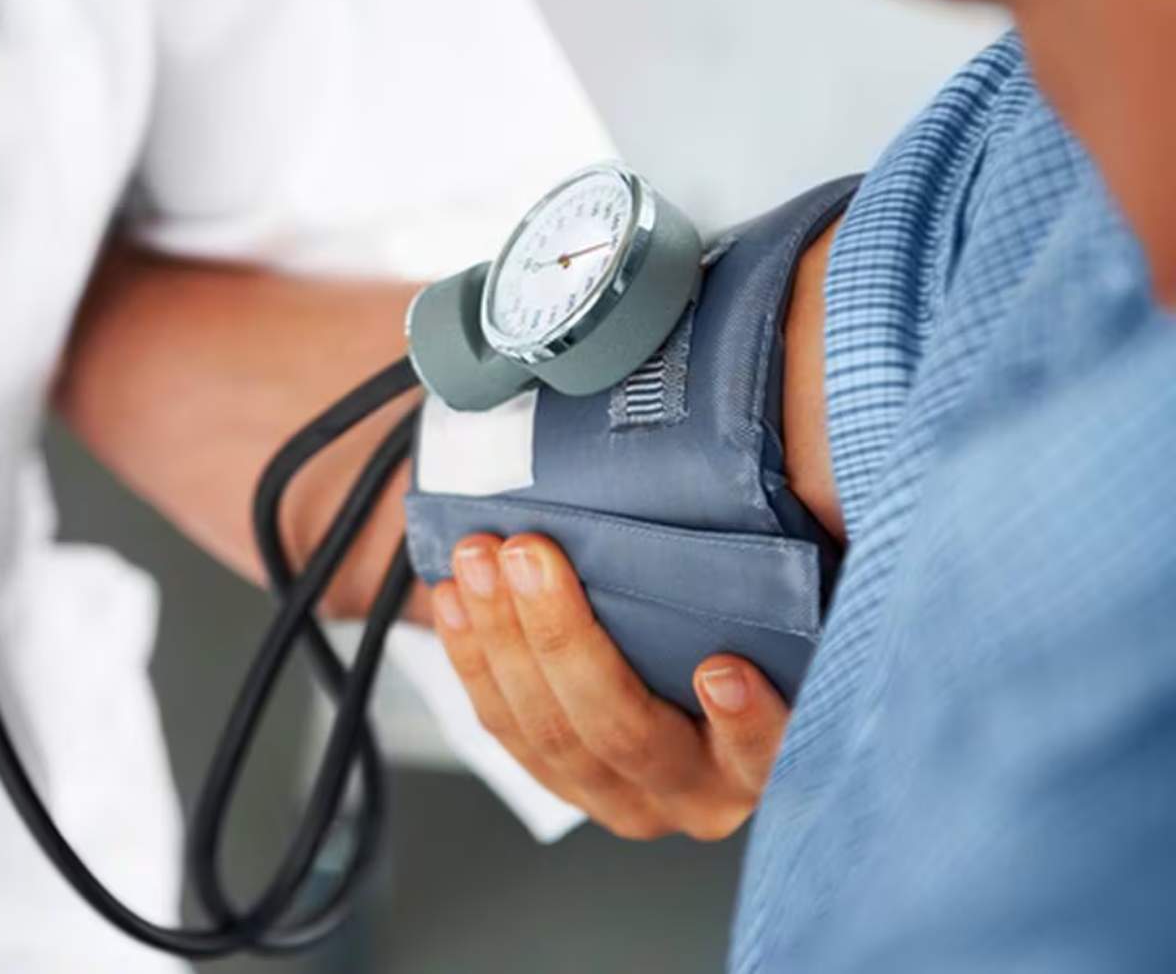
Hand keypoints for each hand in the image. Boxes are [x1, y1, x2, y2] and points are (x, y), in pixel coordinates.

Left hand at [432, 533, 790, 840]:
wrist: (696, 672)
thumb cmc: (748, 626)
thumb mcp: (790, 606)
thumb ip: (794, 571)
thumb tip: (818, 478)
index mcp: (762, 761)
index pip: (764, 752)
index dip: (747, 721)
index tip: (721, 670)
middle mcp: (693, 793)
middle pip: (622, 731)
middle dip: (563, 638)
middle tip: (530, 555)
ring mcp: (619, 795)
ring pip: (547, 731)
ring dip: (501, 638)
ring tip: (479, 558)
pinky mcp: (559, 778)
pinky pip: (503, 726)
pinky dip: (472, 657)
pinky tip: (454, 600)